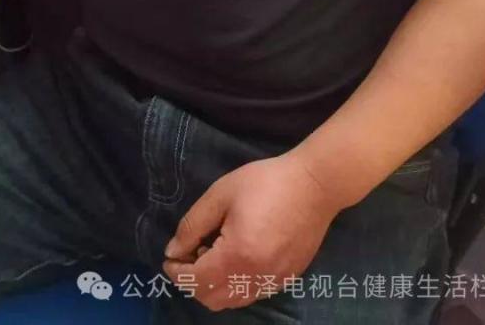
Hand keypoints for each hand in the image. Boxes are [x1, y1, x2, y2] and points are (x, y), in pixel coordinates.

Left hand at [162, 152, 340, 311]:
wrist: (314, 186)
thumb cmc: (265, 182)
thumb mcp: (221, 195)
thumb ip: (193, 225)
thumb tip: (173, 251)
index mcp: (237, 256)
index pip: (196, 280)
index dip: (177, 272)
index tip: (170, 258)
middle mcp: (256, 278)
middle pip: (212, 299)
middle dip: (192, 282)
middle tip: (189, 254)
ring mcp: (274, 282)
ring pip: (232, 301)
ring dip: (213, 286)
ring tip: (211, 253)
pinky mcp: (286, 279)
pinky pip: (251, 294)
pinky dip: (234, 285)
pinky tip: (234, 256)